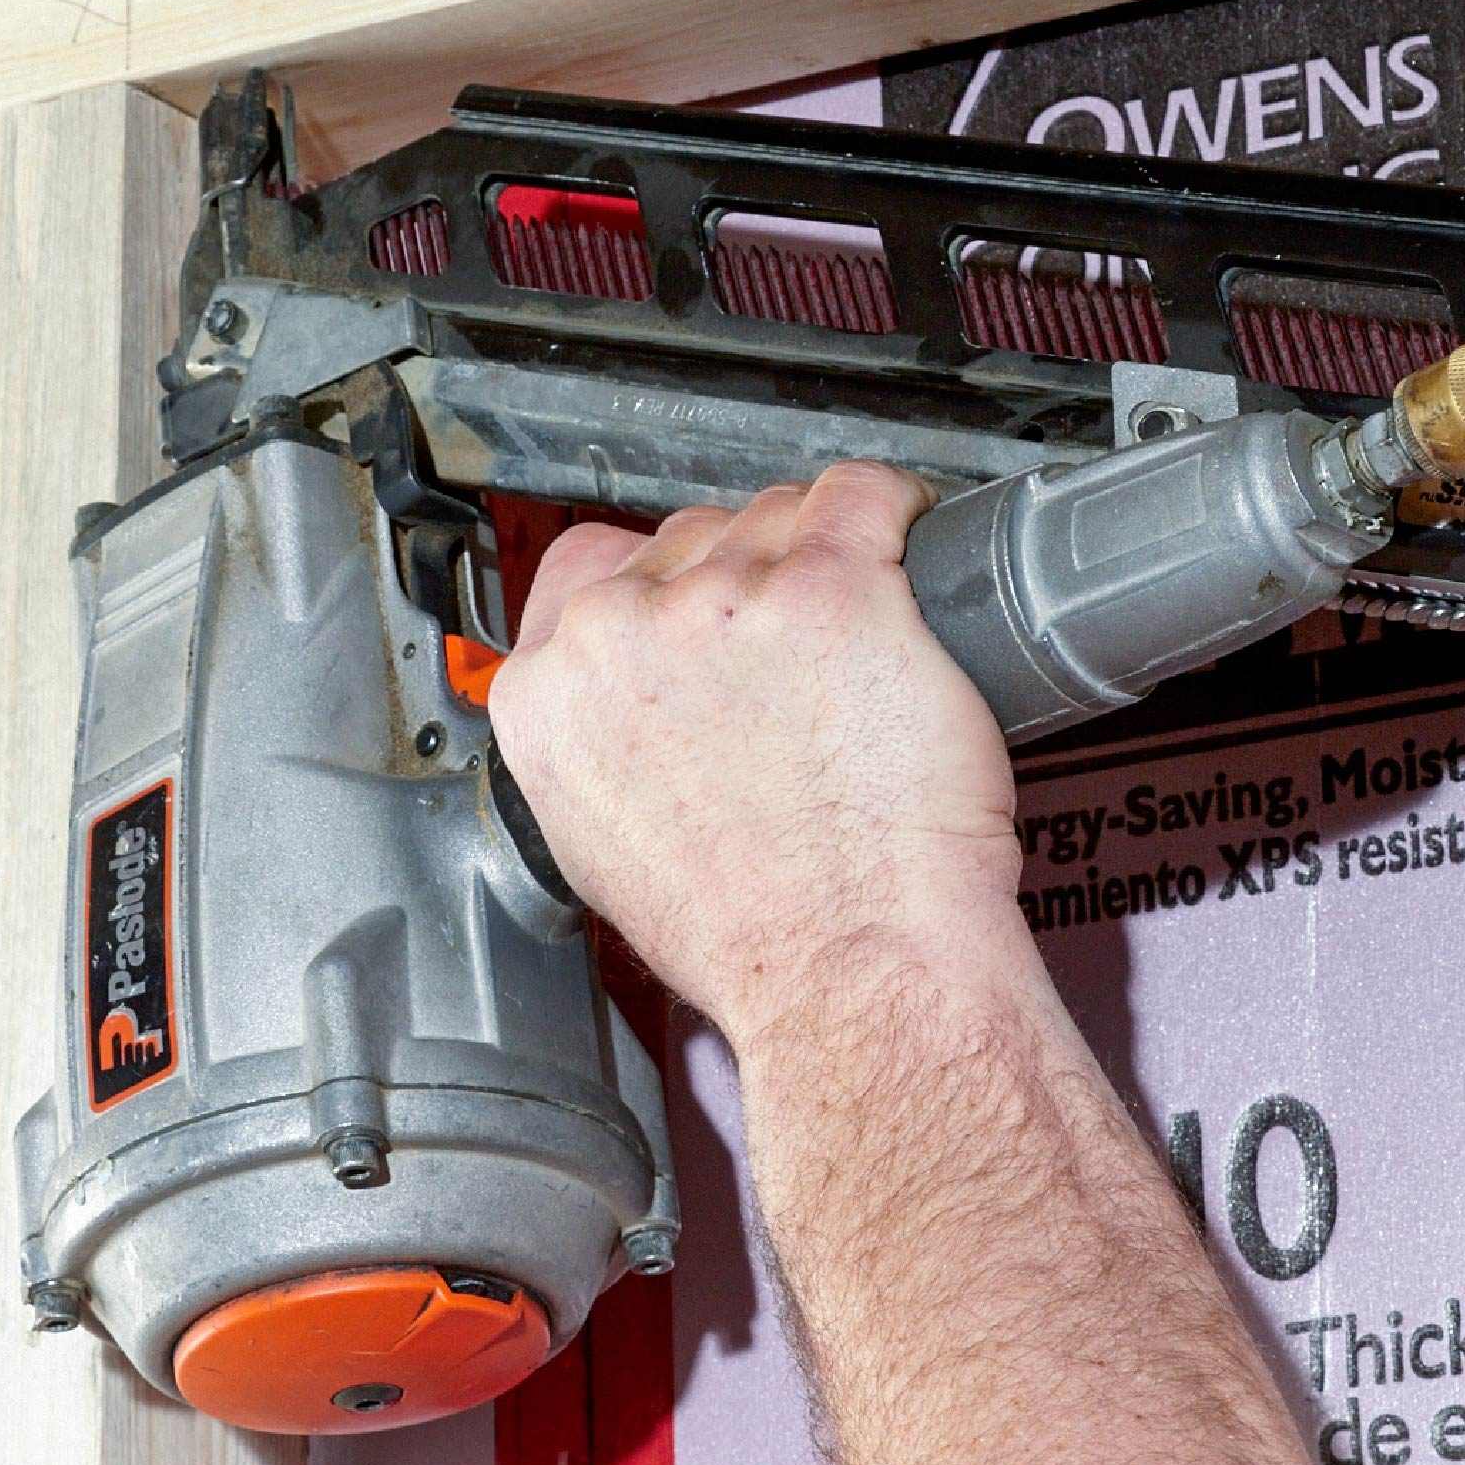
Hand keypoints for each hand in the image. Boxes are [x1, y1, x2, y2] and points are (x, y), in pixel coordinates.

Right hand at [487, 462, 1022, 1052]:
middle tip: (801, 656)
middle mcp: (625, 634)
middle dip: (747, 580)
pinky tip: (911, 547)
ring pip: (778, 516)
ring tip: (863, 640)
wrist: (850, 968)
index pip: (588, 567)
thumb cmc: (756, 937)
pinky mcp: (834, 588)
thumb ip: (600, 751)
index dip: (659, 584)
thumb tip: (636, 714)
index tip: (701, 605)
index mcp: (553, 696)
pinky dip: (898, 512)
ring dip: (823, 556)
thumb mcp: (607, 852)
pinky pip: (865, 495)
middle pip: (693, 537)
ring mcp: (728, 602)